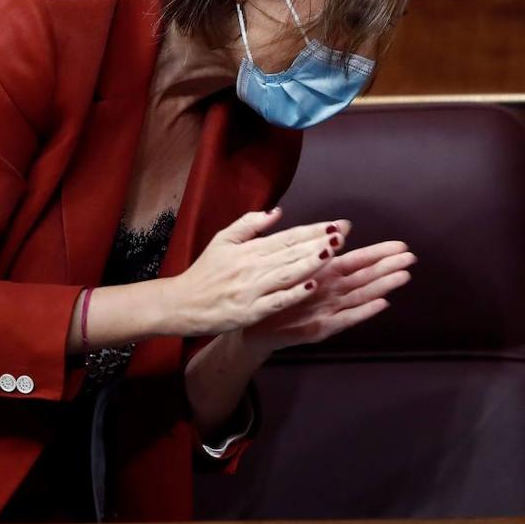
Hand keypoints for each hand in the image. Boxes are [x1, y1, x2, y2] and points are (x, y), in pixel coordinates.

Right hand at [164, 208, 347, 336]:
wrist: (182, 304)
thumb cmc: (205, 272)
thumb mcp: (223, 240)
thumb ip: (250, 224)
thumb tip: (277, 212)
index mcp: (249, 249)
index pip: (287, 237)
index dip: (313, 230)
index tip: (335, 224)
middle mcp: (252, 267)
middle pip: (291, 253)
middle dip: (319, 242)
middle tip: (343, 234)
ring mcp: (251, 290)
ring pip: (287, 274)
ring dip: (311, 263)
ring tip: (332, 252)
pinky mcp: (249, 311)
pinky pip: (276, 301)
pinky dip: (294, 293)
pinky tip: (312, 285)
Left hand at [239, 239, 415, 355]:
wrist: (252, 327)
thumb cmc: (273, 296)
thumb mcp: (290, 267)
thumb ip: (312, 250)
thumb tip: (336, 230)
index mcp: (325, 275)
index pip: (357, 260)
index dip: (379, 253)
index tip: (401, 245)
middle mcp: (332, 293)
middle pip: (365, 277)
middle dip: (388, 267)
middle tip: (411, 258)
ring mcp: (328, 311)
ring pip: (360, 296)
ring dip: (382, 287)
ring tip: (403, 276)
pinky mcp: (318, 329)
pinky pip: (343, 319)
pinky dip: (362, 312)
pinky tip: (381, 304)